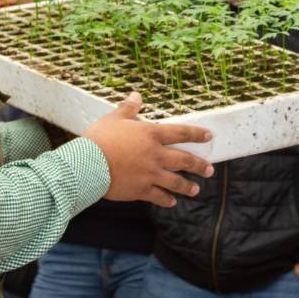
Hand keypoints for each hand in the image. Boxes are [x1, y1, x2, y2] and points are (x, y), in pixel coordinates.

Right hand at [82, 92, 213, 206]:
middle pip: (184, 160)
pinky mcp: (141, 190)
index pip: (181, 133)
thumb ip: (129, 108)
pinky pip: (159, 196)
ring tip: (195, 190)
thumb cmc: (100, 138)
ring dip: (187, 186)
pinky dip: (167, 200)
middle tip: (209, 170)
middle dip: (199, 165)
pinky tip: (172, 202)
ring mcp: (150, 174)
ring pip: (175, 182)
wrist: (88, 164)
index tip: (209, 136)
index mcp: (152, 135)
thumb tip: (137, 95)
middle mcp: (156, 155)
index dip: (196, 134)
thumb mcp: (115, 118)